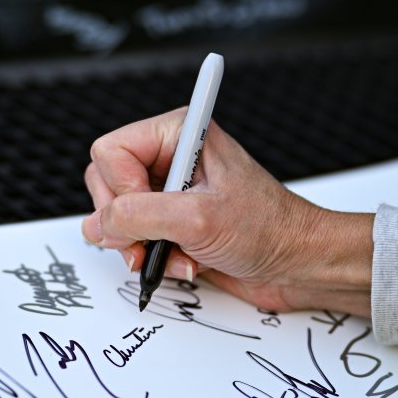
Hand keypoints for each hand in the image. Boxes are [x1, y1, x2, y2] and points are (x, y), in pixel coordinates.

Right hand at [81, 109, 373, 315]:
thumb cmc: (269, 229)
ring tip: (177, 256)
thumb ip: (140, 216)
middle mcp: (170, 158)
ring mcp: (170, 193)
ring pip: (116, 217)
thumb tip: (99, 225)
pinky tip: (184, 263)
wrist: (298, 264)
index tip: (152, 213)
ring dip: (140, 246)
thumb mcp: (199, 219)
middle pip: (106, 184)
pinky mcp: (173, 224)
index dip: (122, 189)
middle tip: (150, 243)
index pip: (110, 151)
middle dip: (125, 223)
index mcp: (179, 134)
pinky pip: (135, 240)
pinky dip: (152, 259)